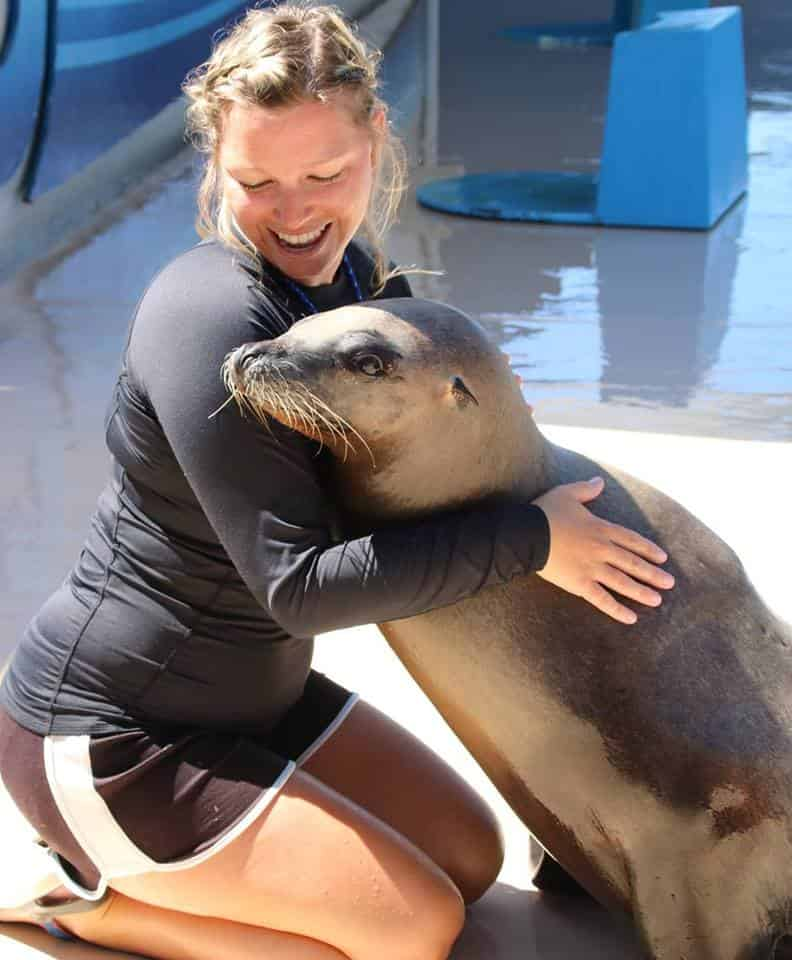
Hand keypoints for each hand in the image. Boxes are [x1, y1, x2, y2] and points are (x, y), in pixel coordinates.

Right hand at [532, 477, 673, 624]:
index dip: (648, 549)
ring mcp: (592, 568)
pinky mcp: (579, 584)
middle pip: (633, 563)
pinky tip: (631, 618)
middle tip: (669, 583)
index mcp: (600, 529)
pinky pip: (602, 599)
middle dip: (653, 574)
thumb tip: (600, 481)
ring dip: (641, 592)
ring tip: (657, 600)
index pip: (631, 540)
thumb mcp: (567, 494)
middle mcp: (601, 550)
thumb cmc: (545, 513)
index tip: (662, 558)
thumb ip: (586, 489)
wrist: (526, 534)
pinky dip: (617, 609)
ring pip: (623, 582)